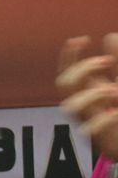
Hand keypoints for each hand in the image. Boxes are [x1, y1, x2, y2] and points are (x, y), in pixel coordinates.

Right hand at [57, 35, 117, 160]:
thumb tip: (110, 35)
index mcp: (91, 93)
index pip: (67, 72)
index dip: (68, 55)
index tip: (80, 40)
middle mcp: (86, 107)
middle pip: (65, 85)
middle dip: (82, 68)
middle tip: (106, 61)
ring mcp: (91, 124)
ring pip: (71, 107)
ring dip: (92, 94)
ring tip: (114, 91)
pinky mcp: (101, 141)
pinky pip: (90, 130)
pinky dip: (105, 118)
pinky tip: (116, 113)